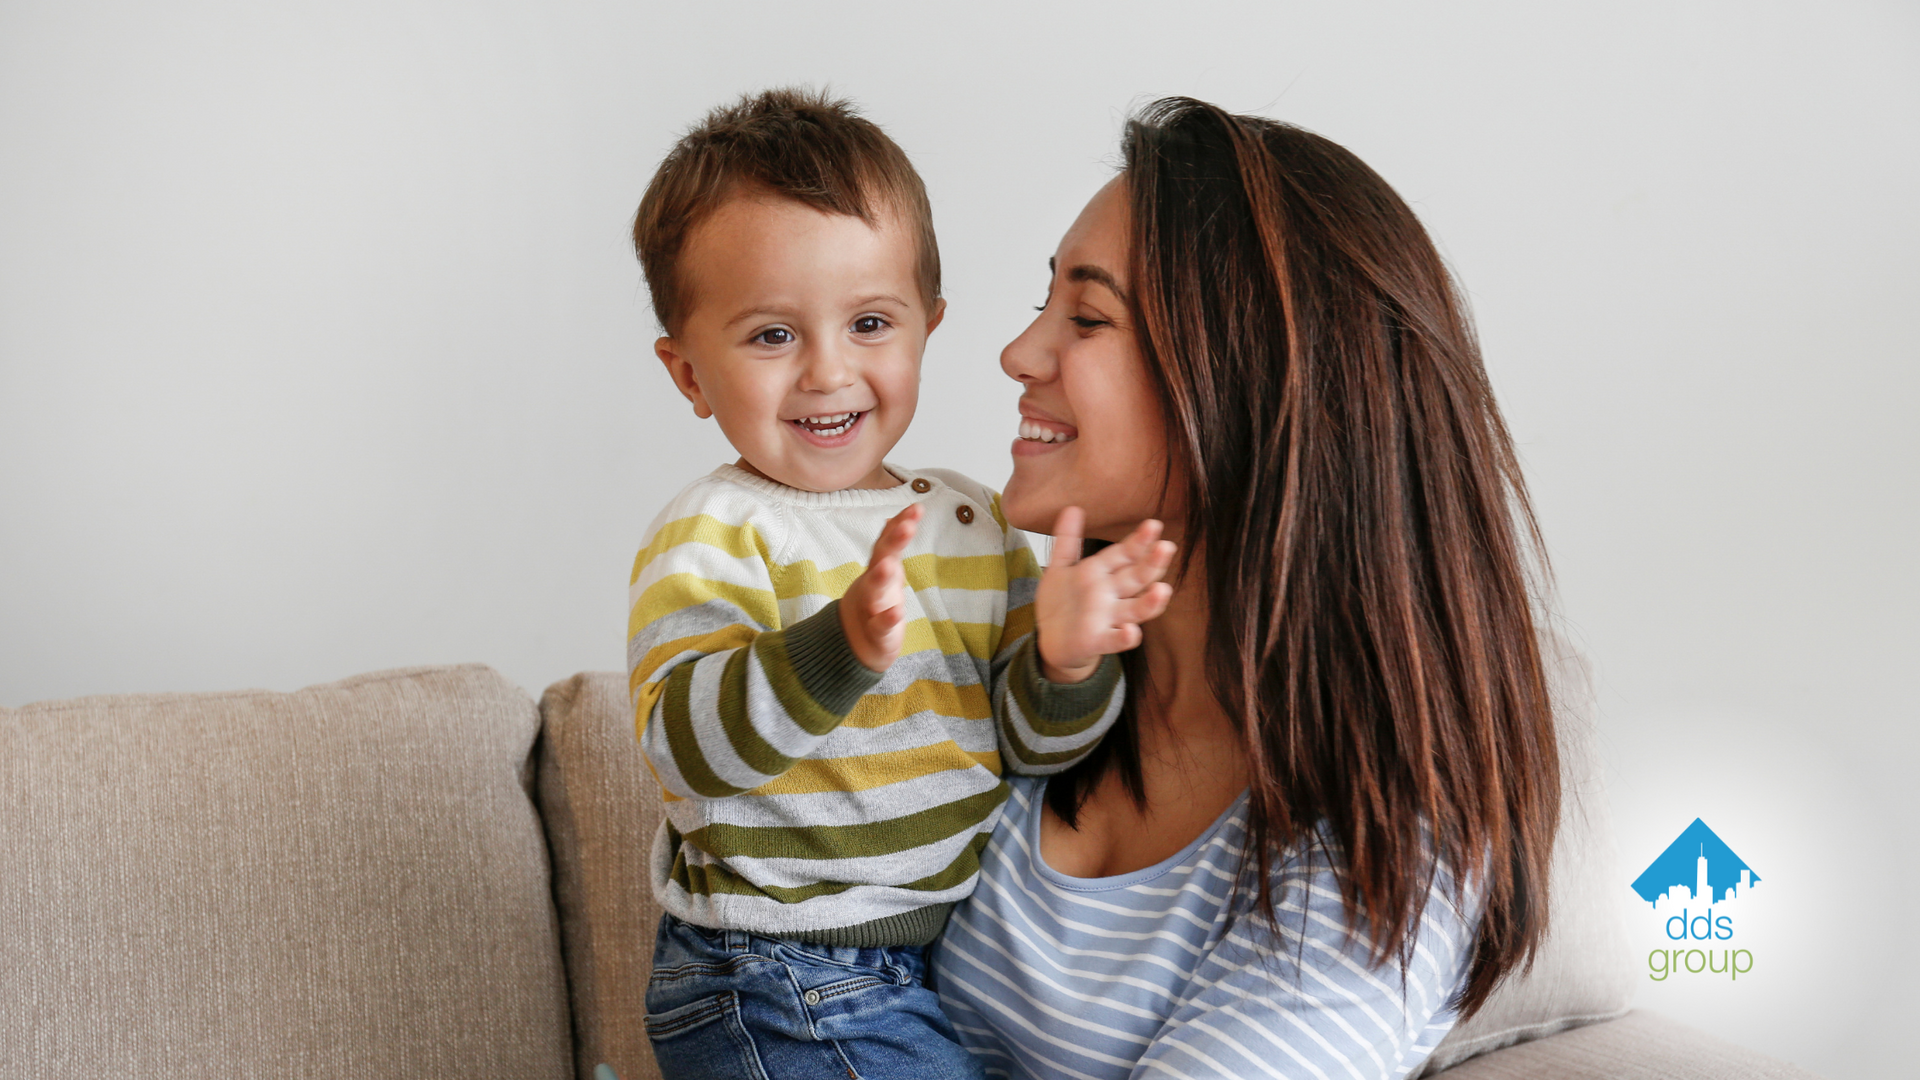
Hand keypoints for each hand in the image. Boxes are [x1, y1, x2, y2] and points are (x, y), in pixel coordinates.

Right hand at [839, 503, 922, 671]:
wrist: (853, 642)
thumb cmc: (875, 602)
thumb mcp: (884, 570)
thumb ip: (890, 545)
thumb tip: (897, 517)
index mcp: (878, 567)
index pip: (887, 541)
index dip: (900, 524)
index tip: (917, 508)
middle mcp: (873, 583)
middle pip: (880, 559)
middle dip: (892, 542)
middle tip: (907, 526)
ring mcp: (872, 608)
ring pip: (874, 591)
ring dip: (881, 578)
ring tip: (889, 565)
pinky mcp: (877, 633)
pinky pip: (881, 626)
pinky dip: (888, 619)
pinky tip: (896, 612)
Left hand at [1035, 508, 1175, 682]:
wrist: (1052, 640)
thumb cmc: (1063, 603)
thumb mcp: (1061, 567)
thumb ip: (1068, 539)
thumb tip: (1072, 506)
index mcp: (1103, 573)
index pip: (1125, 554)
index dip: (1138, 541)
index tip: (1153, 524)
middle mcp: (1111, 595)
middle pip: (1136, 578)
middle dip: (1152, 564)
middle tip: (1166, 548)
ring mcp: (1108, 618)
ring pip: (1135, 609)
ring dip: (1150, 602)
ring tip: (1162, 590)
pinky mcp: (1098, 641)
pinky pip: (1114, 640)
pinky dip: (1124, 637)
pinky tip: (1132, 632)